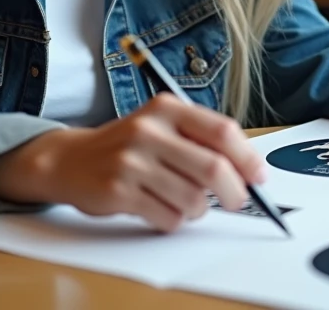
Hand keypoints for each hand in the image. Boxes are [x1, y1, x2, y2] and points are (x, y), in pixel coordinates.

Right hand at [0, 94, 265, 231]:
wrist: (70, 159)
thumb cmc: (127, 145)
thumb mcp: (161, 125)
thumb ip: (199, 139)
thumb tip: (248, 169)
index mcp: (167, 108)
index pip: (222, 131)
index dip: (247, 158)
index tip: (259, 177)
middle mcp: (149, 130)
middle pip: (213, 168)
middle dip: (233, 192)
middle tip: (236, 201)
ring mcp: (132, 161)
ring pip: (193, 199)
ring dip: (198, 209)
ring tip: (186, 203)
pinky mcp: (119, 191)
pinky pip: (168, 217)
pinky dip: (174, 220)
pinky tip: (161, 208)